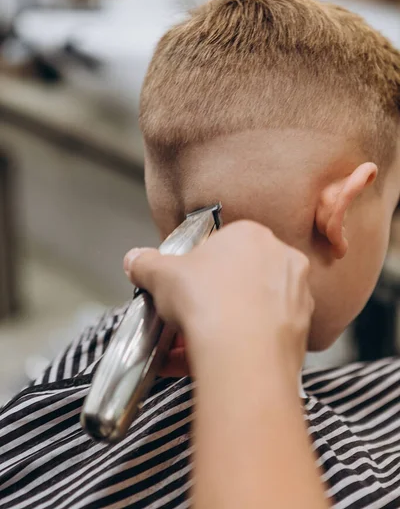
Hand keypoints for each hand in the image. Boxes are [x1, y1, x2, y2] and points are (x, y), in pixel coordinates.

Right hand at [124, 220, 313, 381]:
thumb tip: (135, 260)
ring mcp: (296, 297)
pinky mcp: (302, 331)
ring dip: (225, 324)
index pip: (221, 245)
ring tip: (196, 344)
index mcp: (252, 235)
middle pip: (239, 277)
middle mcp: (282, 259)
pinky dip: (240, 346)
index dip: (197, 268)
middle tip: (188, 316)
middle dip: (213, 298)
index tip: (184, 287)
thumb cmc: (207, 302)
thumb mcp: (161, 276)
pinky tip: (212, 362)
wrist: (243, 356)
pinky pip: (263, 336)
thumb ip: (146, 264)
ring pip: (253, 309)